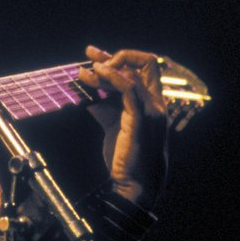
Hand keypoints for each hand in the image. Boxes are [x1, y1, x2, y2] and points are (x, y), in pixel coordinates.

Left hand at [80, 45, 168, 208]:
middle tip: (91, 56)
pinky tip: (95, 75)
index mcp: (153, 103)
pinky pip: (128, 89)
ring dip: (106, 67)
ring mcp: (151, 110)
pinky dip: (111, 77)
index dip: (121, 58)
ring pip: (132, 74)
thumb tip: (86, 92)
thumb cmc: (126, 157)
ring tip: (83, 70)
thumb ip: (103, 106)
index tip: (96, 57)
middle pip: (146, 63)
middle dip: (118, 55)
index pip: (144, 69)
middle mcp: (156, 102)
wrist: (134, 185)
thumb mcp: (113, 125)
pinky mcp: (140, 119)